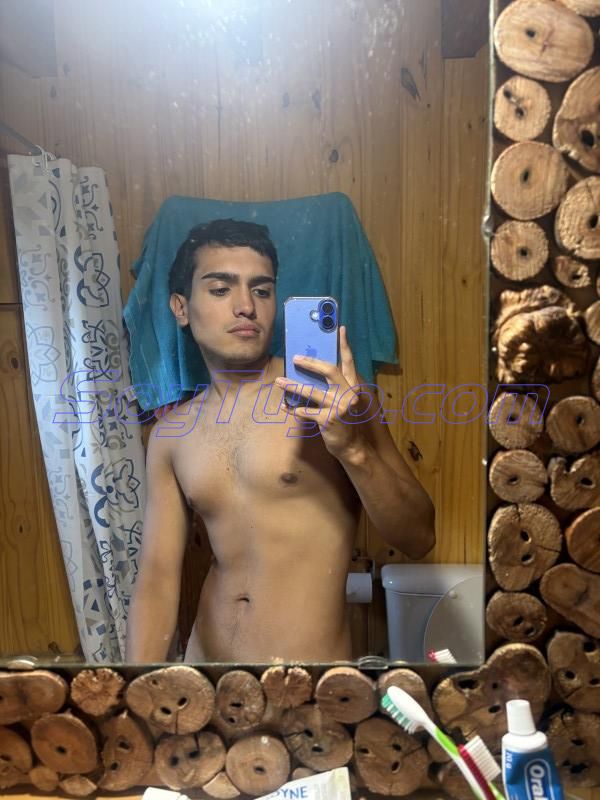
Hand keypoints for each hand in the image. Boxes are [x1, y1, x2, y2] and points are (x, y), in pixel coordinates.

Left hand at [275, 325, 368, 459]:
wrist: (353, 447)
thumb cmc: (346, 421)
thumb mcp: (345, 401)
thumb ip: (335, 387)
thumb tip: (313, 371)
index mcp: (353, 386)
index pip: (349, 361)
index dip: (345, 345)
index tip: (341, 328)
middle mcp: (348, 393)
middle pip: (330, 370)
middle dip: (312, 362)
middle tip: (296, 358)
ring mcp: (339, 406)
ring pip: (312, 392)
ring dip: (293, 386)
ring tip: (279, 381)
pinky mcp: (329, 420)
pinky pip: (306, 411)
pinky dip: (293, 408)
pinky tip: (285, 406)